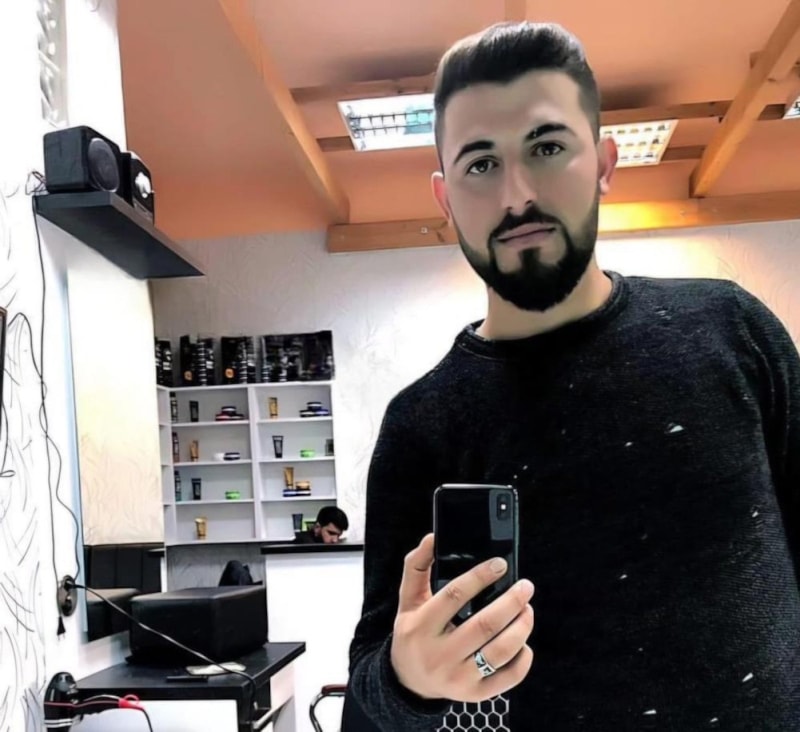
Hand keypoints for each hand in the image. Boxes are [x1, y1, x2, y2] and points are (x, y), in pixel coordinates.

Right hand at [390, 533, 534, 702]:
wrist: (408, 681)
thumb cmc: (413, 632)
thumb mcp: (408, 599)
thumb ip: (417, 566)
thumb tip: (432, 538)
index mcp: (421, 626)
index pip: (455, 596)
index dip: (480, 577)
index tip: (500, 564)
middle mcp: (439, 655)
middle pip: (484, 626)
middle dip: (511, 602)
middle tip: (525, 587)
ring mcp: (458, 678)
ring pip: (500, 652)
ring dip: (521, 627)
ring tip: (526, 610)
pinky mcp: (474, 695)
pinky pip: (507, 678)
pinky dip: (522, 658)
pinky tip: (523, 641)